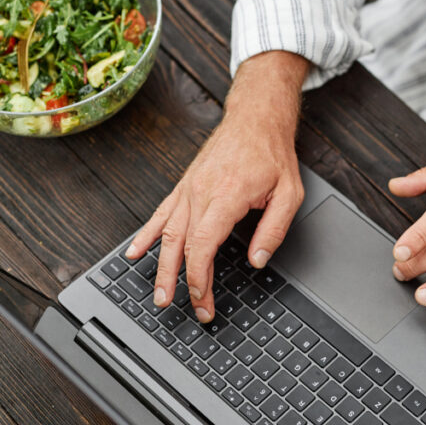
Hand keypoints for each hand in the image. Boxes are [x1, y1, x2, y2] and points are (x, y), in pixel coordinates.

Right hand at [125, 53, 307, 321]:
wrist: (255, 119)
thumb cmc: (273, 154)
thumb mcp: (290, 194)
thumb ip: (274, 230)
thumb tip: (258, 260)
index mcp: (227, 196)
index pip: (203, 245)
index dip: (199, 278)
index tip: (202, 300)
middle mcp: (201, 193)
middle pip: (180, 245)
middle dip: (175, 280)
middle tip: (172, 306)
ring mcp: (189, 189)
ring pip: (166, 233)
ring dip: (159, 266)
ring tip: (157, 293)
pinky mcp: (185, 186)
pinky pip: (160, 214)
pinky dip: (146, 235)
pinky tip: (135, 252)